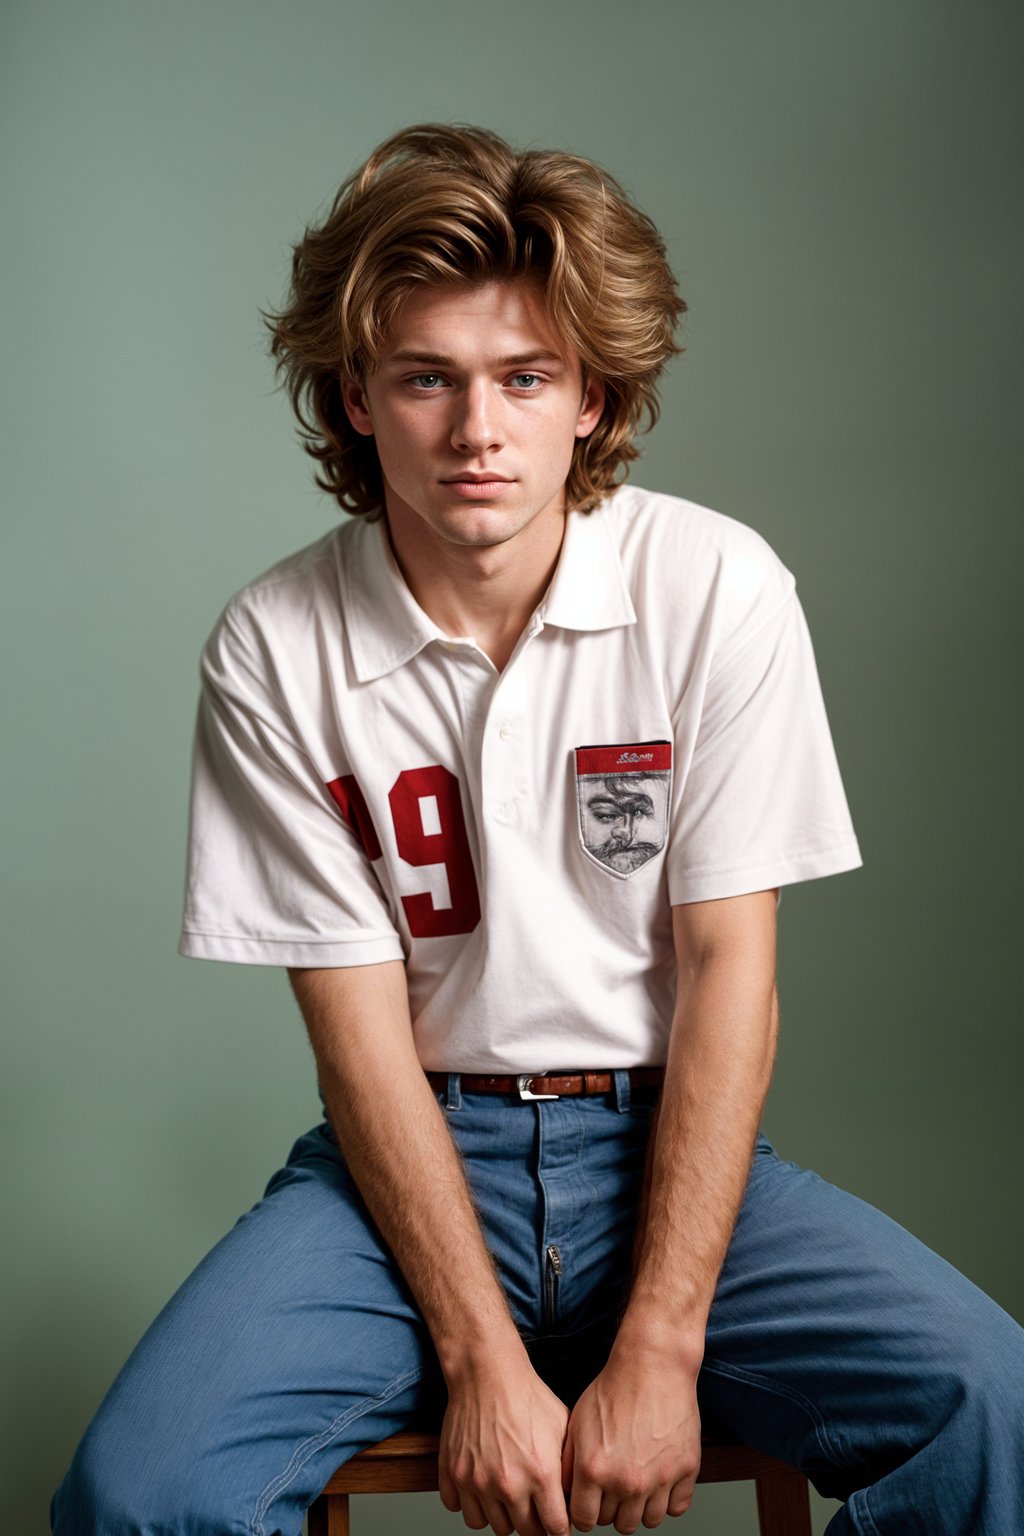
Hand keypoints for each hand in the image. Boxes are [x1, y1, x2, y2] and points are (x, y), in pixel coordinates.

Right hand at [438, 1353, 571, 1535]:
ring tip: (507, 1498)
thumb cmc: (527, 1396)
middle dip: (532, 1523)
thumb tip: (574, 1499)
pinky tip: (481, 1486)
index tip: (557, 1522)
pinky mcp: (452, 1472)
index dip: (559, 1528)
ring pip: (489, 1526)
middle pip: (522, 1531)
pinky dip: (469, 1502)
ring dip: (500, 1516)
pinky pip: (458, 1509)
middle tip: (534, 1508)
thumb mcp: (562, 1428)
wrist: (487, 1372)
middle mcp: (508, 1483)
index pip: (554, 1528)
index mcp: (540, 1474)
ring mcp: (476, 1480)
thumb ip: (568, 1469)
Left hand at [562, 1349, 701, 1531]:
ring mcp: (659, 1478)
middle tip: (614, 1488)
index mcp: (594, 1469)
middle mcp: (626, 1480)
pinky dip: (668, 1500)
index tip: (591, 1503)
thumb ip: (569, 1463)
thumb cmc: (614, 1388)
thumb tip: (566, 1493)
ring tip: (636, 1485)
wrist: (653, 1366)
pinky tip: (659, 1481)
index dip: (585, 1512)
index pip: (585, 1520)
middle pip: (617, 1524)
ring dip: (640, 1508)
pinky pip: (676, 1509)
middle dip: (612, 1509)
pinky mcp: (685, 1471)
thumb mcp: (577, 1422)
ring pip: (648, 1521)